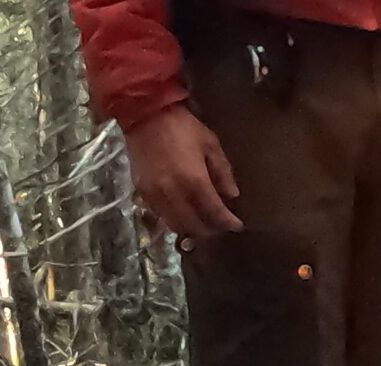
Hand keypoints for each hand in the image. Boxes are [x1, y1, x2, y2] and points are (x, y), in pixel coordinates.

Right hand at [126, 104, 241, 240]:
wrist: (147, 119)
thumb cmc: (183, 128)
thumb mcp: (210, 145)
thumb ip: (222, 172)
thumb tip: (232, 195)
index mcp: (194, 180)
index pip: (213, 212)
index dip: (227, 222)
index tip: (237, 225)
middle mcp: (174, 195)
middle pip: (194, 225)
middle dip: (210, 231)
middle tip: (221, 228)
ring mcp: (156, 198)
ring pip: (176, 225)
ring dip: (191, 230)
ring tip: (203, 226)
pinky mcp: (144, 196)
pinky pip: (161, 217)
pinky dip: (175, 221)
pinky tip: (184, 217)